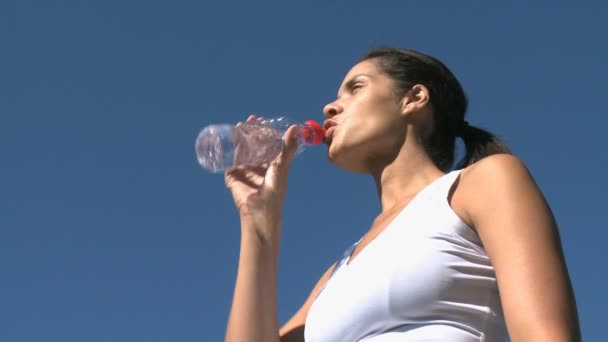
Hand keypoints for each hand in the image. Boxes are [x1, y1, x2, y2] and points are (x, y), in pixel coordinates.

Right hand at [225, 115, 298, 239]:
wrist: (260, 208)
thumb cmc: (275, 189)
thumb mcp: (282, 165)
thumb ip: (288, 148)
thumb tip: (294, 127)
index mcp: (269, 165)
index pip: (266, 144)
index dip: (264, 132)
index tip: (262, 120)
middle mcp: (256, 166)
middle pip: (252, 145)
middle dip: (251, 132)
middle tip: (251, 119)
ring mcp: (243, 170)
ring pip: (240, 150)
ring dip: (239, 137)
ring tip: (240, 125)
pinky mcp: (232, 175)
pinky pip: (228, 160)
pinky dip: (228, 149)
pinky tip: (228, 138)